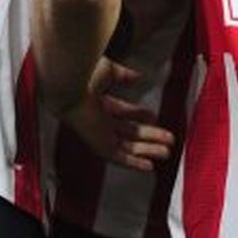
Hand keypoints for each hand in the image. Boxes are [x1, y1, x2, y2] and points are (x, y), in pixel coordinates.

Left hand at [60, 60, 175, 171]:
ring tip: (167, 152)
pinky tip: (149, 166)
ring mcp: (99, 134)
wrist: (69, 85)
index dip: (139, 115)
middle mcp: (98, 120)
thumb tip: (139, 77)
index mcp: (98, 102)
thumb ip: (124, 76)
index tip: (154, 116)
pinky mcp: (99, 145)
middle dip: (149, 136)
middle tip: (168, 138)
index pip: (122, 112)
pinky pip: (119, 158)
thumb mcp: (109, 72)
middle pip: (128, 132)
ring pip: (127, 146)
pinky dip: (134, 163)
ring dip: (148, 150)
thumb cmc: (82, 74)